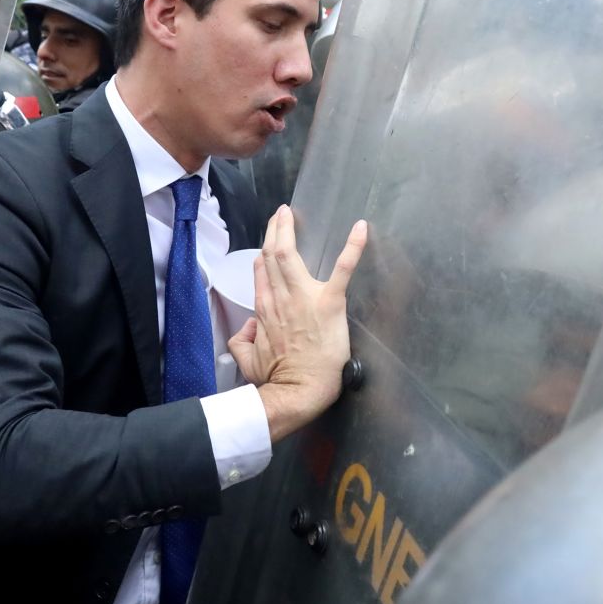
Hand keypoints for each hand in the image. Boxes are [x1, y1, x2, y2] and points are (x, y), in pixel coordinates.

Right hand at [229, 206, 367, 441]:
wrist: (297, 389)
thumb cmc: (275, 379)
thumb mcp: (247, 360)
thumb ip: (242, 340)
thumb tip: (246, 329)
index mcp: (264, 309)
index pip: (261, 272)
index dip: (264, 253)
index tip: (268, 241)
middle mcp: (280, 297)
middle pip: (272, 255)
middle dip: (274, 230)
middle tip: (280, 214)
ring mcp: (304, 297)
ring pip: (291, 255)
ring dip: (289, 230)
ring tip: (289, 213)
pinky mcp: (329, 302)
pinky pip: (343, 269)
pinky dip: (353, 247)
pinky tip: (360, 228)